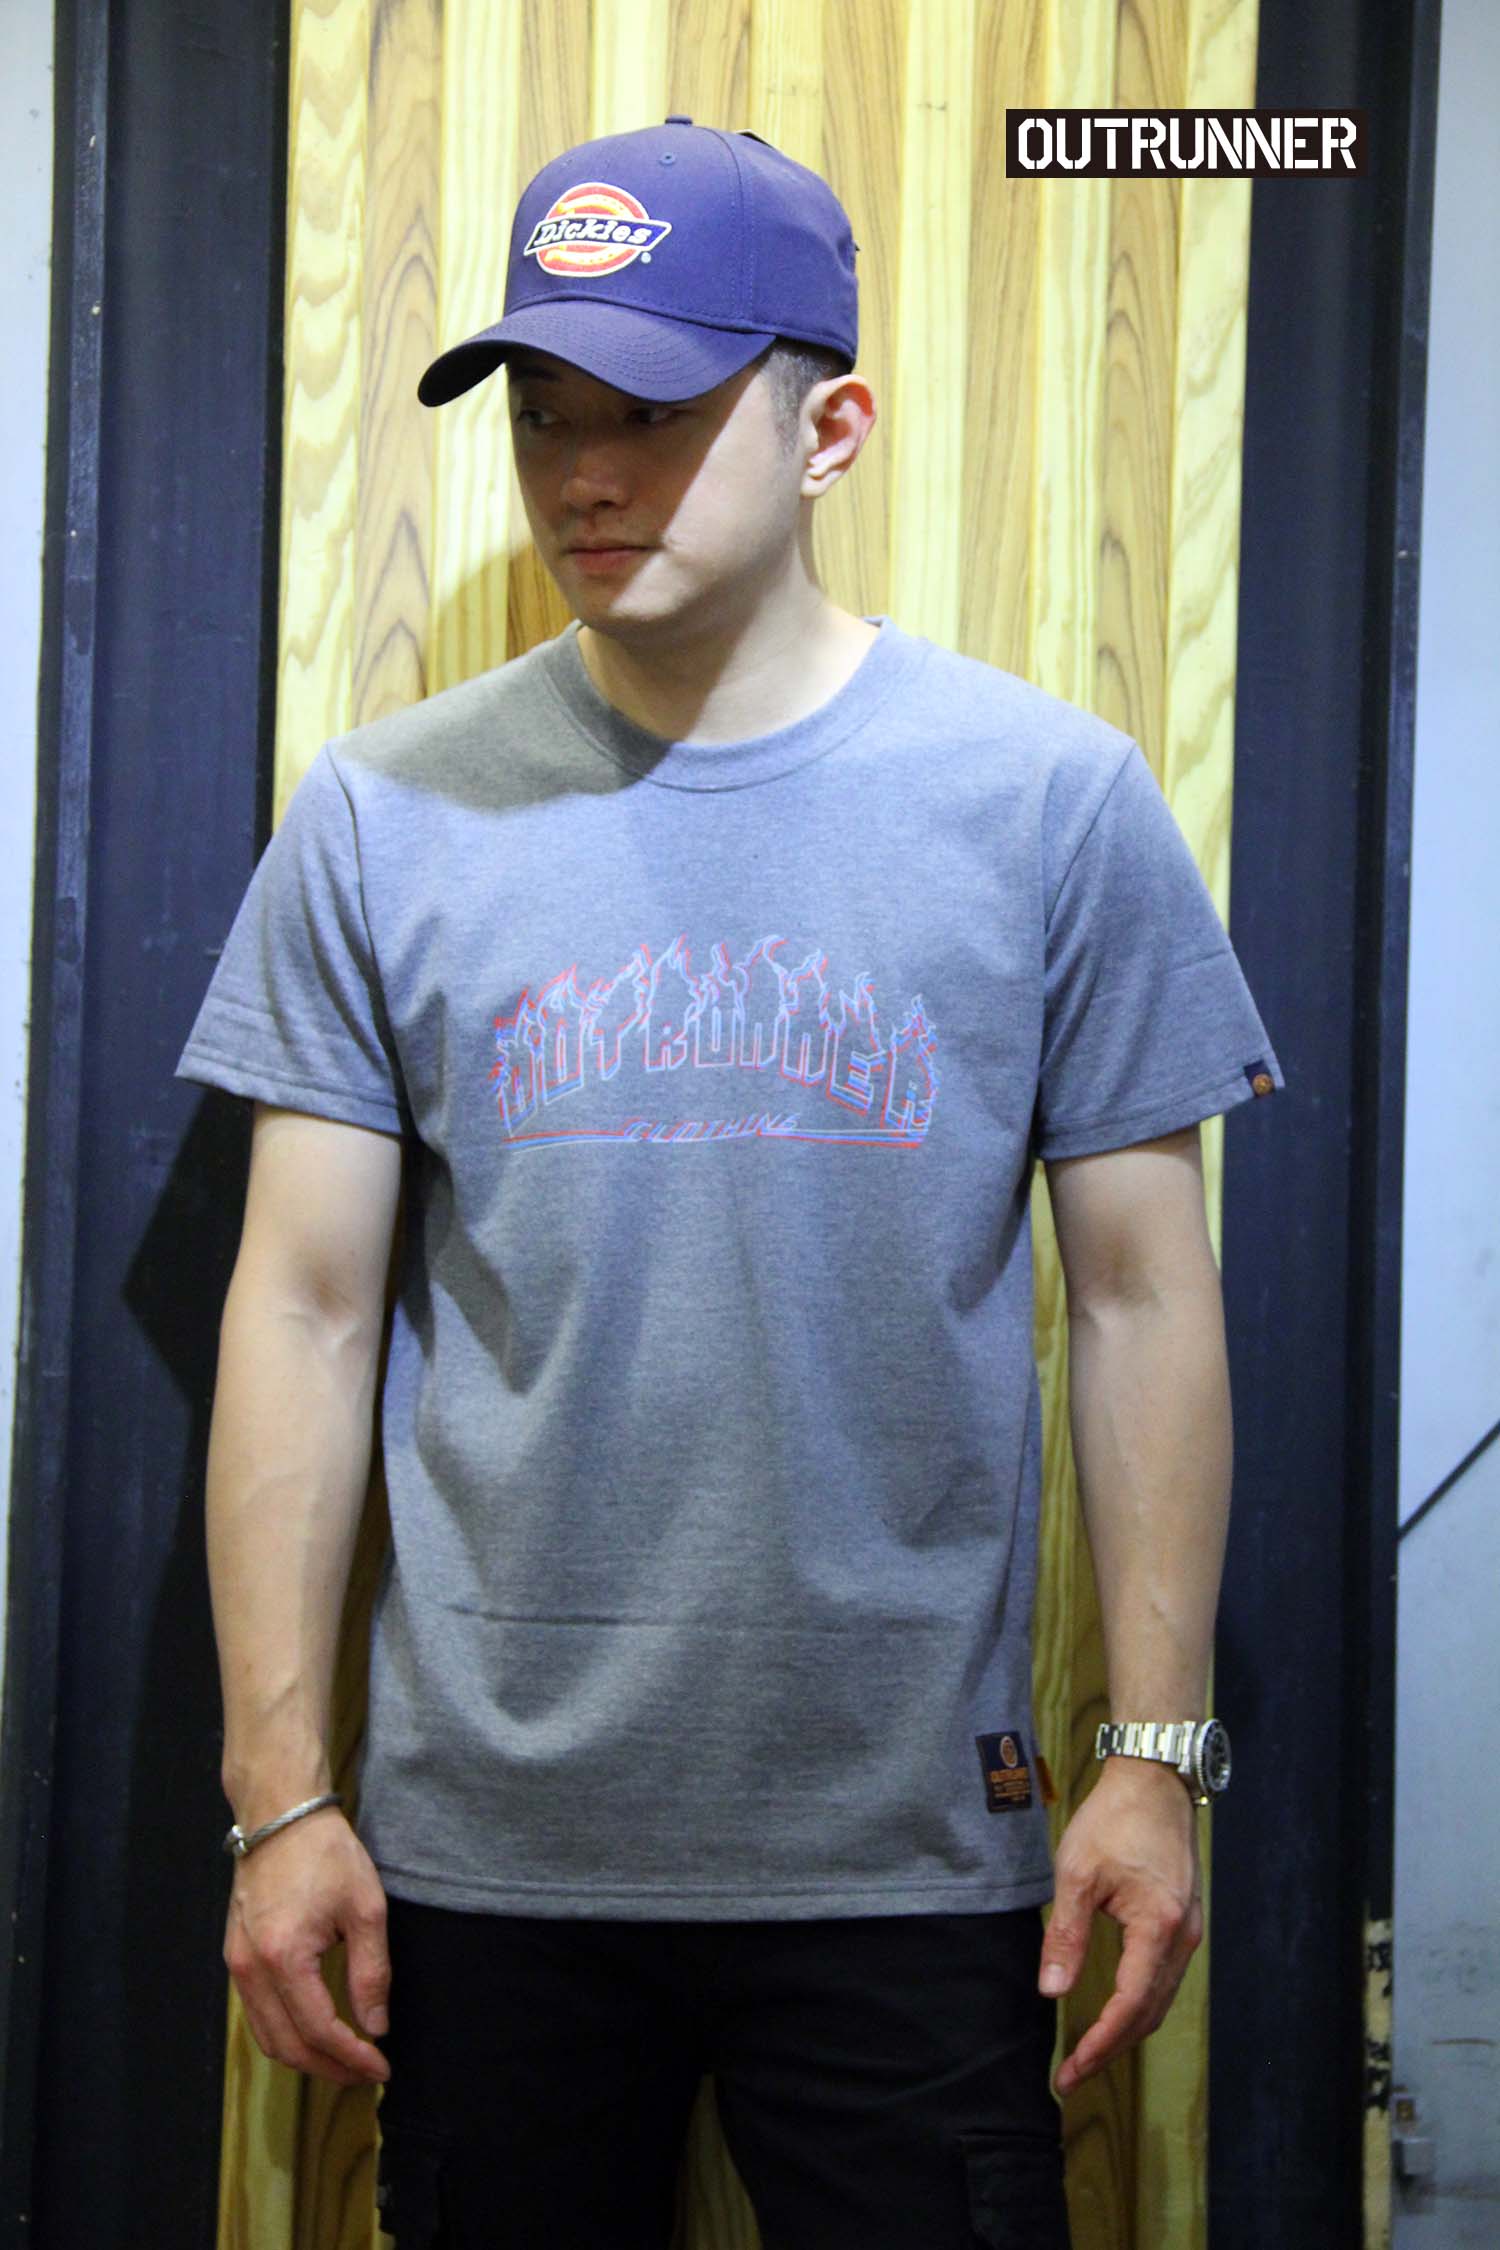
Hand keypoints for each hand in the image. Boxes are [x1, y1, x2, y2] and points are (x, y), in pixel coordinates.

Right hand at [223, 1808, 391, 2086]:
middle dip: (329, 2068)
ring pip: (267, 2037)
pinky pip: (256, 2014)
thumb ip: (371, 1973)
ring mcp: (237, 1964)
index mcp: (284, 1958)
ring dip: (305, 2057)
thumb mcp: (366, 1909)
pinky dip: (285, 2034)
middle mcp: (251, 1969)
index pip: (319, 2031)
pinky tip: (315, 2032)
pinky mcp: (235, 1956)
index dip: (353, 2057)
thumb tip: (376, 2027)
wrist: (280, 1815)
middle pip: (287, 2046)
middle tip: (365, 2073)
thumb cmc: (326, 1854)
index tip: (382, 2068)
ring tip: (344, 2061)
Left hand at [1037, 1758, 1202, 2095]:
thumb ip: (1066, 1935)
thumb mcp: (1077, 1873)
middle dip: (1110, 2048)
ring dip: (1126, 2031)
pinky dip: (1140, 2005)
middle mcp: (1182, 1937)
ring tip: (1088, 2053)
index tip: (1072, 2071)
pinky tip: (1115, 2011)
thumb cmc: (1114, 1819)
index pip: (1130, 2006)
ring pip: (1160, 2000)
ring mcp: (1187, 1930)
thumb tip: (1052, 1991)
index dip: (1101, 2044)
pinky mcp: (1182, 1921)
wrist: (1154, 1780)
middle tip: (1073, 2075)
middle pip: (1149, 2013)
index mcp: (1158, 1927)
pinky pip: (1164, 1978)